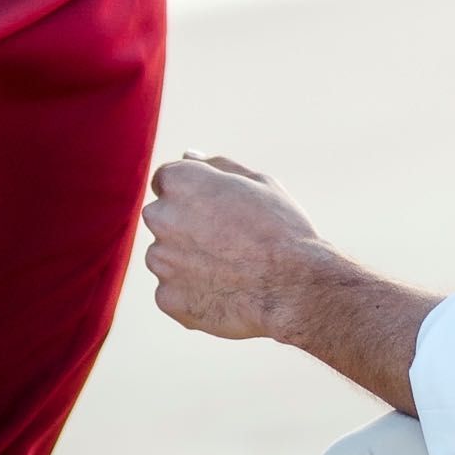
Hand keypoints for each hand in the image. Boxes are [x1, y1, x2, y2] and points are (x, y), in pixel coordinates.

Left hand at [143, 153, 321, 339]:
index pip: (166, 181)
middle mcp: (160, 217)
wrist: (293, 288)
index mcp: (180, 181)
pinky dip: (193, 293)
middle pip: (163, 219)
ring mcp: (160, 260)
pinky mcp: (166, 298)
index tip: (217, 210)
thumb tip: (188, 156)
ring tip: (231, 270)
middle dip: (186, 226)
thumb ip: (217, 166)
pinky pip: (173, 292)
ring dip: (188, 261)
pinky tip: (226, 293)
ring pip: (166, 257)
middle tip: (229, 242)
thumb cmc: (282, 229)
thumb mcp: (259, 183)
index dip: (194, 195)